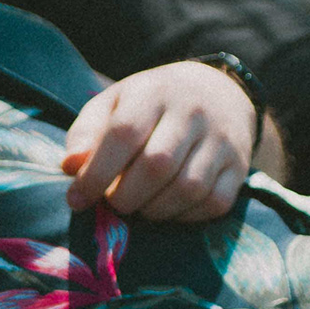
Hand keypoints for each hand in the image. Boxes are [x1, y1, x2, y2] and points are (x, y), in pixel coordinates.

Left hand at [62, 62, 257, 222]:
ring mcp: (221, 139)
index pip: (124, 134)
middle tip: (114, 202)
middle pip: (157, 165)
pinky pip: (214, 202)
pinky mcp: (239, 166)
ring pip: (188, 188)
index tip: (77, 199)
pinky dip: (185, 216)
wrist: (217, 92)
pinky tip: (169, 208)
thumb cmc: (149, 106)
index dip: (96, 173)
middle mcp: (193, 112)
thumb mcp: (112, 106)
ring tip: (140, 205)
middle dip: (126, 197)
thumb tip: (70, 168)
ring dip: (155, 210)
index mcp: (153, 92)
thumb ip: (86, 135)